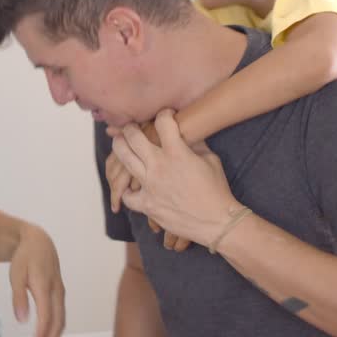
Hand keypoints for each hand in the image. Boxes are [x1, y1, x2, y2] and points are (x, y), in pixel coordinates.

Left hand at [8, 224, 65, 336]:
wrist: (38, 242)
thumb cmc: (24, 258)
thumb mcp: (16, 274)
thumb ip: (18, 297)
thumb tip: (22, 320)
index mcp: (45, 286)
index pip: (46, 316)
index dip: (42, 335)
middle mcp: (57, 291)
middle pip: (58, 322)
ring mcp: (60, 293)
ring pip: (61, 321)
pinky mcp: (60, 295)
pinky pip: (60, 316)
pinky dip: (55, 331)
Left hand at [112, 110, 239, 246]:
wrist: (216, 221)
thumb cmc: (217, 190)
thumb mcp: (211, 159)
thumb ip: (195, 143)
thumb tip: (186, 132)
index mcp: (177, 152)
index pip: (162, 122)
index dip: (164, 114)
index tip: (165, 115)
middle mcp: (159, 166)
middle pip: (133, 137)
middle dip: (131, 128)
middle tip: (132, 128)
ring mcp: (150, 185)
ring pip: (124, 159)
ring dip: (120, 147)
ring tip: (120, 143)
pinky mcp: (147, 204)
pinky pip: (127, 195)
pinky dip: (127, 190)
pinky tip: (130, 186)